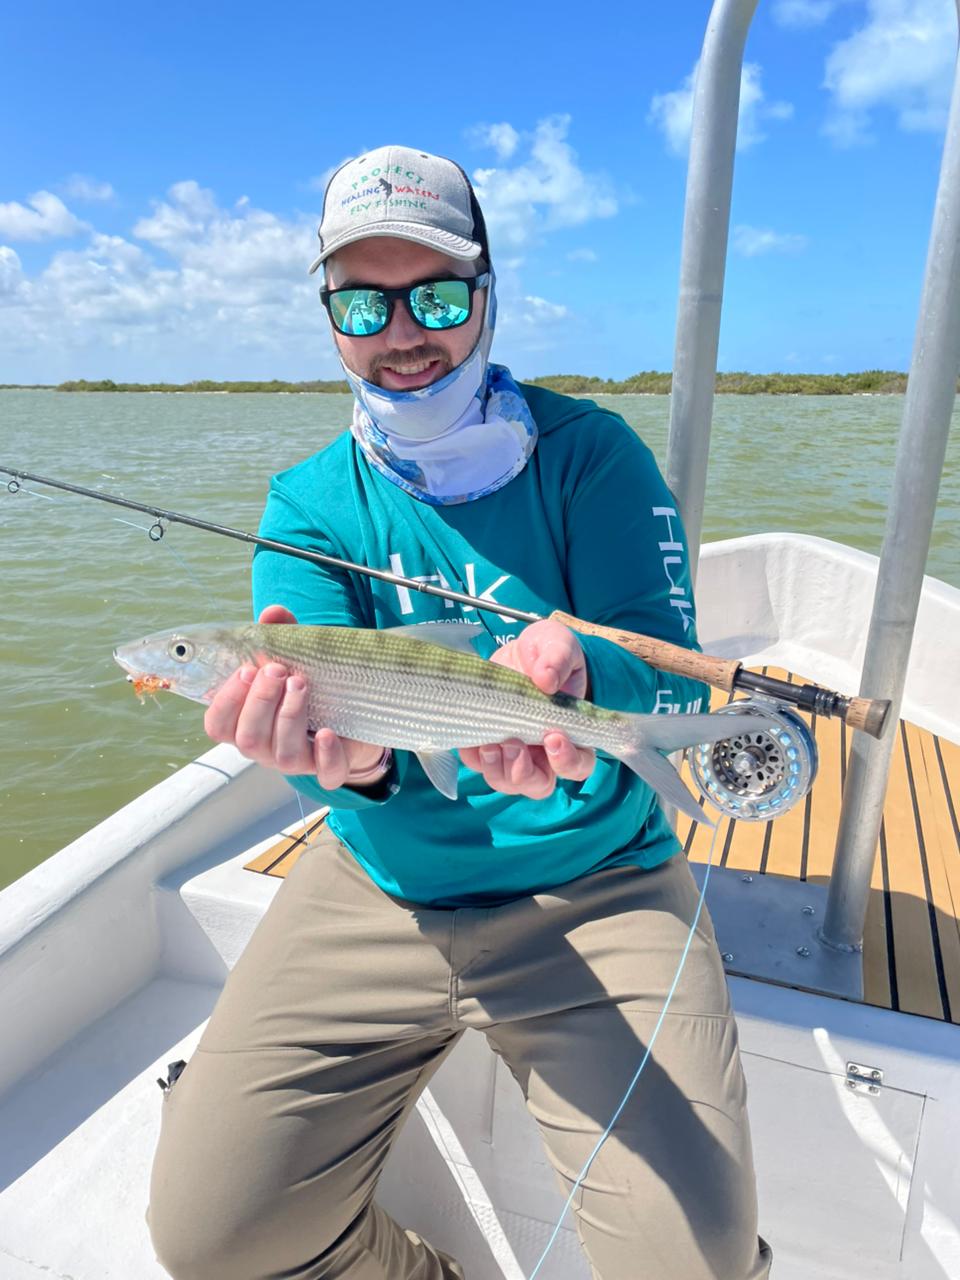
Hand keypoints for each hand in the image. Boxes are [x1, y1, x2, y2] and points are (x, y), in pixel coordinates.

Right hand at [203, 605, 386, 787]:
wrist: (355, 717)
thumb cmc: (312, 685)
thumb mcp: (295, 656)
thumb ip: (280, 636)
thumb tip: (272, 613)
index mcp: (247, 723)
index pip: (218, 725)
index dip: (226, 700)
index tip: (246, 669)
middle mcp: (267, 747)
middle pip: (248, 739)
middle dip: (260, 701)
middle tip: (278, 670)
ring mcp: (299, 761)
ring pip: (283, 756)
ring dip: (289, 716)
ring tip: (301, 683)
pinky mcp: (332, 767)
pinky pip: (326, 774)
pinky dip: (326, 755)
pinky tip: (327, 733)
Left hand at [458, 619, 595, 799]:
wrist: (519, 652)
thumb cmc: (547, 653)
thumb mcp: (557, 644)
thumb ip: (558, 658)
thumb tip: (546, 679)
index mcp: (571, 734)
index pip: (578, 764)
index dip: (568, 760)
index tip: (553, 736)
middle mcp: (544, 752)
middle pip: (539, 784)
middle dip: (525, 773)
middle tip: (513, 744)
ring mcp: (514, 752)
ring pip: (508, 781)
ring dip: (498, 769)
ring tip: (489, 745)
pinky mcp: (486, 743)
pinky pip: (478, 763)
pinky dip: (474, 756)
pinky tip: (470, 739)